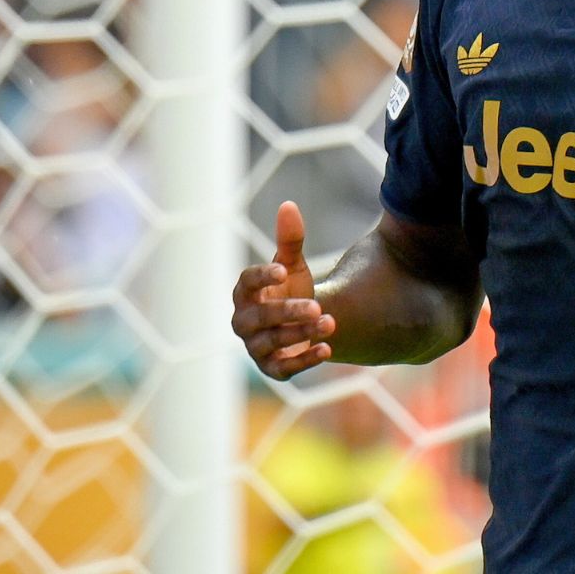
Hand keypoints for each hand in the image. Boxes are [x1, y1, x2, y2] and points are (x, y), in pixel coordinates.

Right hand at [231, 201, 335, 379]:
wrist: (301, 325)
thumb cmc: (290, 290)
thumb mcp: (293, 266)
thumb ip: (290, 240)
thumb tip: (288, 205)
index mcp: (245, 292)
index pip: (247, 282)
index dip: (262, 277)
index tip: (282, 270)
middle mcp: (244, 320)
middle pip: (261, 316)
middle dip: (288, 312)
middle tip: (317, 306)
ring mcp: (255, 346)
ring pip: (273, 341)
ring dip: (302, 333)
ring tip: (330, 323)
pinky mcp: (272, 368)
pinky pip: (284, 368)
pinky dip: (305, 360)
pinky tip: (327, 348)